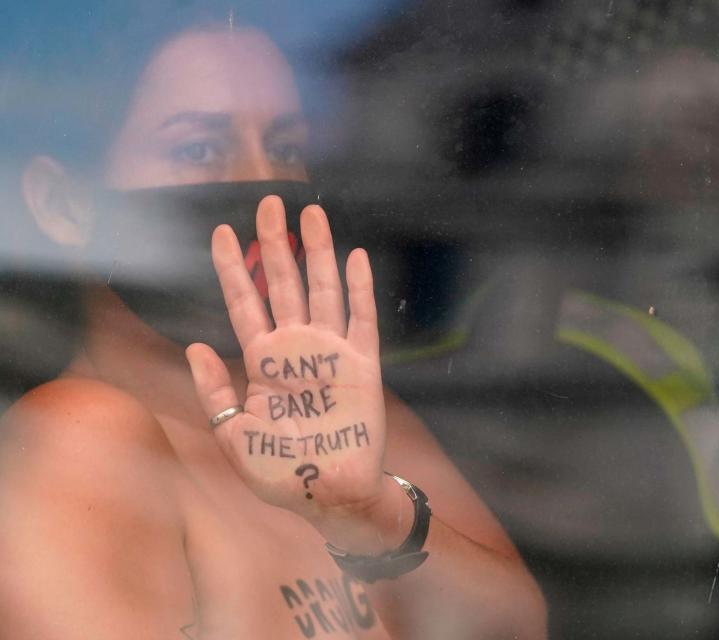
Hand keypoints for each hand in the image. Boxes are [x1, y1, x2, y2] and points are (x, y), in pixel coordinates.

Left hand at [186, 196, 387, 529]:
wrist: (329, 497)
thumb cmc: (280, 473)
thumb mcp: (234, 436)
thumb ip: (216, 392)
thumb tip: (195, 346)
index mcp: (263, 361)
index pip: (246, 303)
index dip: (233, 268)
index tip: (220, 232)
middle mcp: (296, 348)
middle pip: (284, 284)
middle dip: (275, 243)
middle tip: (268, 203)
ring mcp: (331, 353)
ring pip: (322, 290)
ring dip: (317, 253)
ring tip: (310, 215)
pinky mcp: (362, 366)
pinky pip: (362, 319)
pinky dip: (360, 289)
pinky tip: (356, 257)